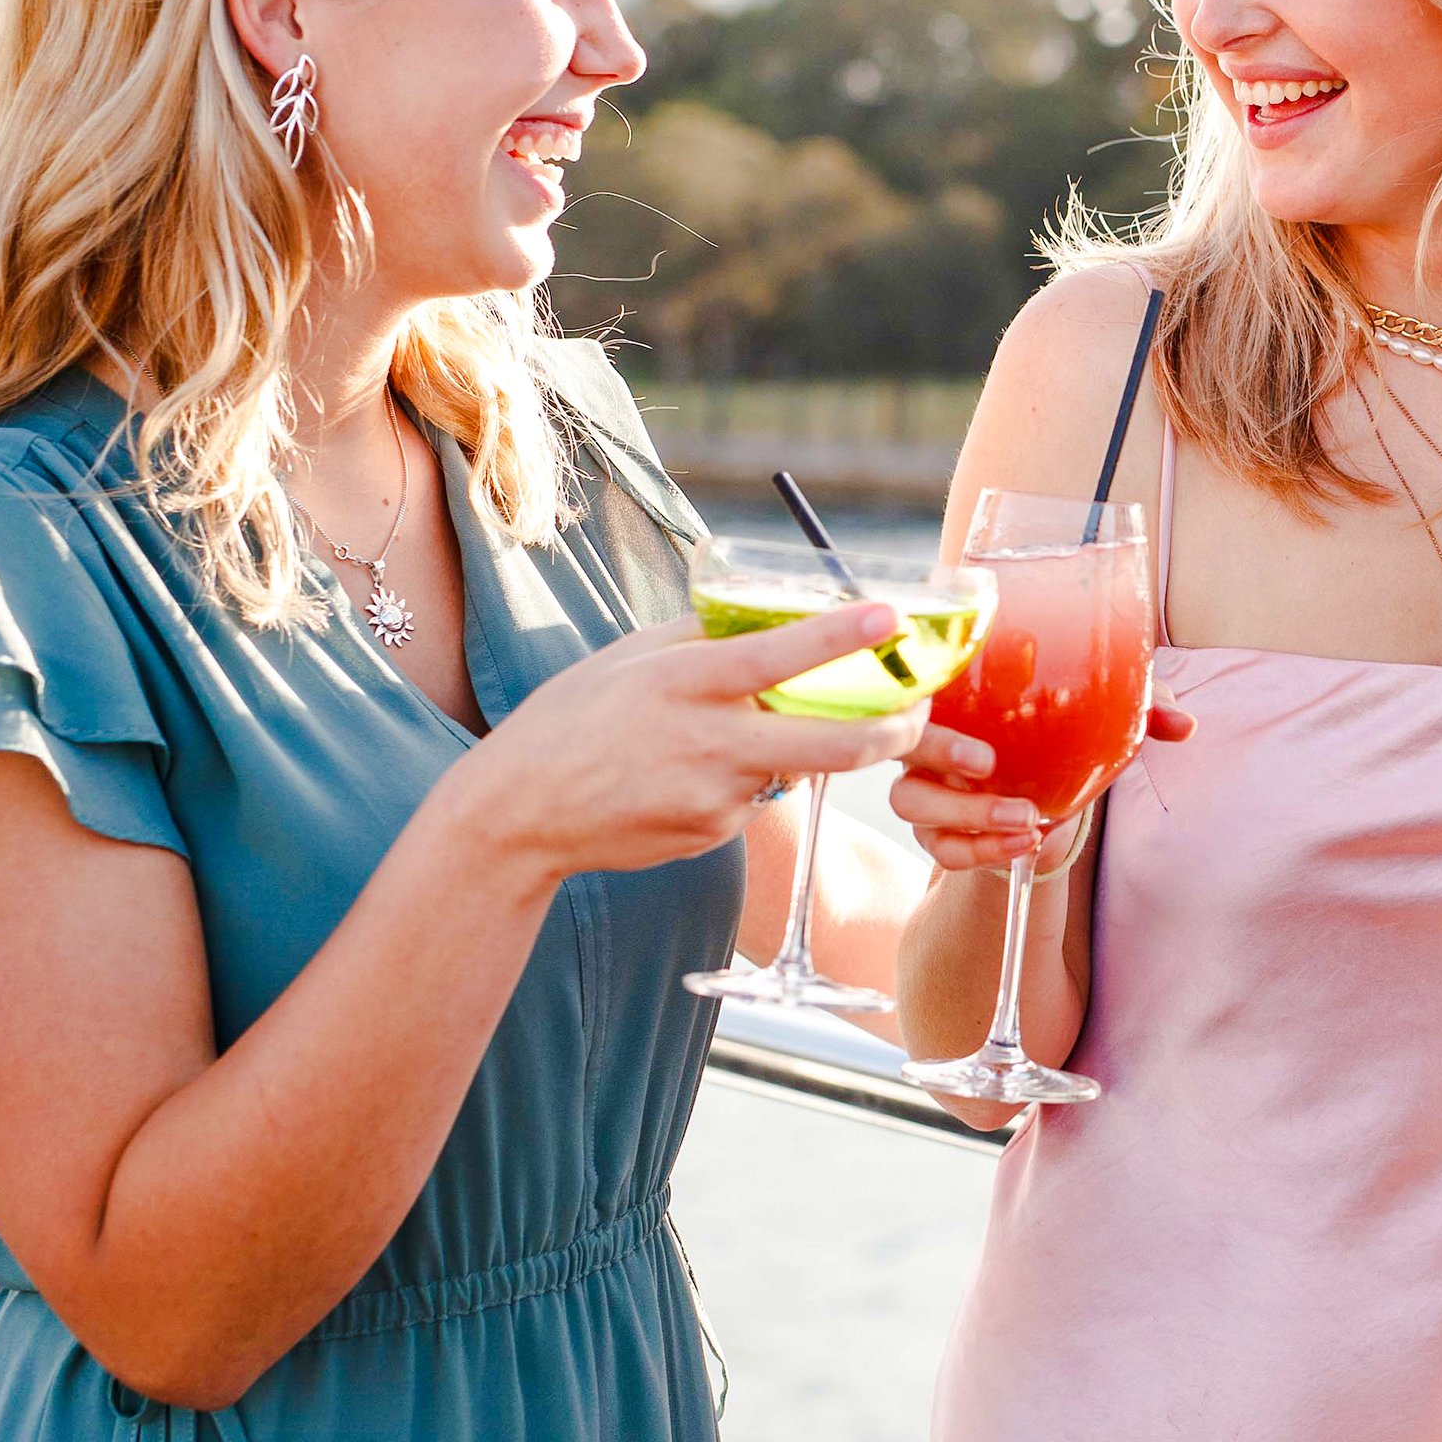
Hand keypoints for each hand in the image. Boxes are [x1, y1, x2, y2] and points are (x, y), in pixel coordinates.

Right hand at [428, 607, 937, 890]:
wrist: (519, 814)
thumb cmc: (572, 719)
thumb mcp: (632, 657)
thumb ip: (704, 634)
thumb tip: (770, 608)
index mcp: (688, 682)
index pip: (780, 655)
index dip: (843, 635)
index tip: (893, 616)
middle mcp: (711, 741)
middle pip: (837, 744)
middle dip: (900, 732)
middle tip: (922, 714)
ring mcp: (717, 797)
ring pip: (801, 767)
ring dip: (814, 747)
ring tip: (771, 726)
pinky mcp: (716, 833)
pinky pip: (761, 796)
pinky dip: (755, 776)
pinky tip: (699, 772)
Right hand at [889, 688, 1196, 873]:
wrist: (1047, 795)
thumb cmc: (1061, 737)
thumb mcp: (1100, 717)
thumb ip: (1138, 712)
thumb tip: (1185, 725)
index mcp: (959, 693)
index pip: (916, 680)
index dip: (923, 693)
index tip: (961, 689)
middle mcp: (930, 736)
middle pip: (904, 744)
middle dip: (940, 751)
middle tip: (990, 766)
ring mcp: (926, 786)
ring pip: (912, 801)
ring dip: (967, 813)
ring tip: (1026, 821)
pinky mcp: (937, 831)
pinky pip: (940, 847)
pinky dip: (979, 850)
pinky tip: (1025, 846)